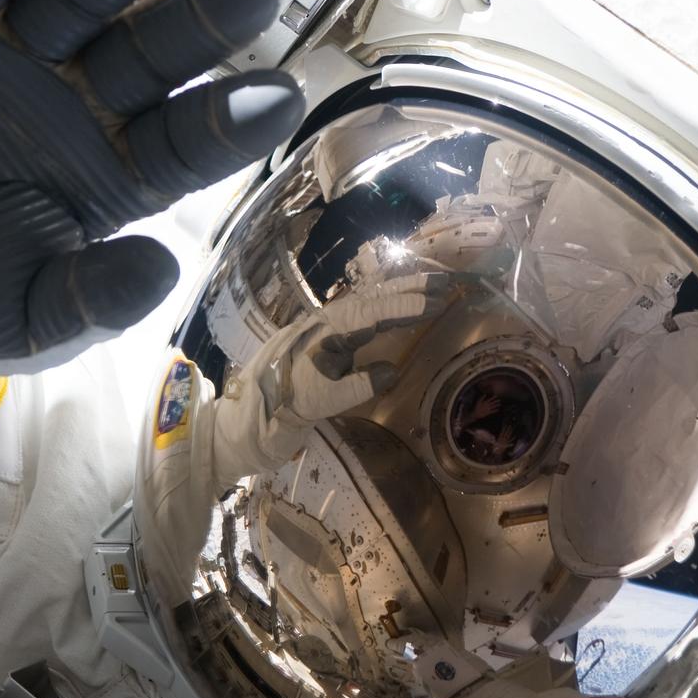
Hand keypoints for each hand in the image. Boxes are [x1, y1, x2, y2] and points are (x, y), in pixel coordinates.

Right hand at [0, 0, 303, 363]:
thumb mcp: (20, 319)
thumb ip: (89, 300)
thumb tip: (161, 270)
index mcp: (122, 174)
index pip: (187, 144)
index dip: (229, 121)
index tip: (276, 98)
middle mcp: (89, 99)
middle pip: (155, 51)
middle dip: (201, 17)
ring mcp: (25, 49)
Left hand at [213, 274, 451, 475]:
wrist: (251, 414)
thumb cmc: (286, 406)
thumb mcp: (322, 401)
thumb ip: (357, 385)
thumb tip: (393, 370)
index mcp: (325, 332)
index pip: (370, 313)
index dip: (403, 307)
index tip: (433, 303)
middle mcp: (329, 322)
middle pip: (374, 297)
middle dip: (410, 289)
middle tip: (446, 283)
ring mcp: (331, 328)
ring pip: (371, 303)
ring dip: (402, 295)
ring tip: (434, 289)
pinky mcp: (332, 339)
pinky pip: (366, 316)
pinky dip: (390, 310)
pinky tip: (404, 312)